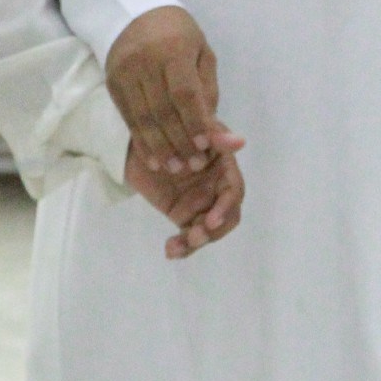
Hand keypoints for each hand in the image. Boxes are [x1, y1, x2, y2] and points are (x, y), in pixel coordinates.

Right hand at [106, 6, 232, 176]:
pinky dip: (141, 140)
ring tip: (173, 167)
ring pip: (141, 117)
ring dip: (158, 147)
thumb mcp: (202, 54)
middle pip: (162, 110)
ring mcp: (124, 74)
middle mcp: (145, 63)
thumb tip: (218, 130)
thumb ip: (208, 91)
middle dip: (178, 141)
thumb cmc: (180, 35)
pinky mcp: (111, 84)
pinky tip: (152, 157)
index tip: (205, 146)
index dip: (194, 122)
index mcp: (174, 51)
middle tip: (192, 165)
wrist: (133, 13)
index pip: (184, 94)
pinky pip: (127, 117)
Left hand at [125, 134, 245, 260]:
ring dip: (197, 241)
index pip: (234, 192)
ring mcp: (202, 204)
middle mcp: (217, 189)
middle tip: (194, 236)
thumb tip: (240, 141)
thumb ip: (214, 136)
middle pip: (226, 217)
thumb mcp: (193, 129)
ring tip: (175, 246)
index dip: (225, 207)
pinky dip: (182, 247)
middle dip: (213, 231)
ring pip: (209, 230)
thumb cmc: (170, 131)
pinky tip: (170, 250)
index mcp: (224, 170)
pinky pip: (189, 236)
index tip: (210, 219)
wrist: (140, 142)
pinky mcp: (184, 215)